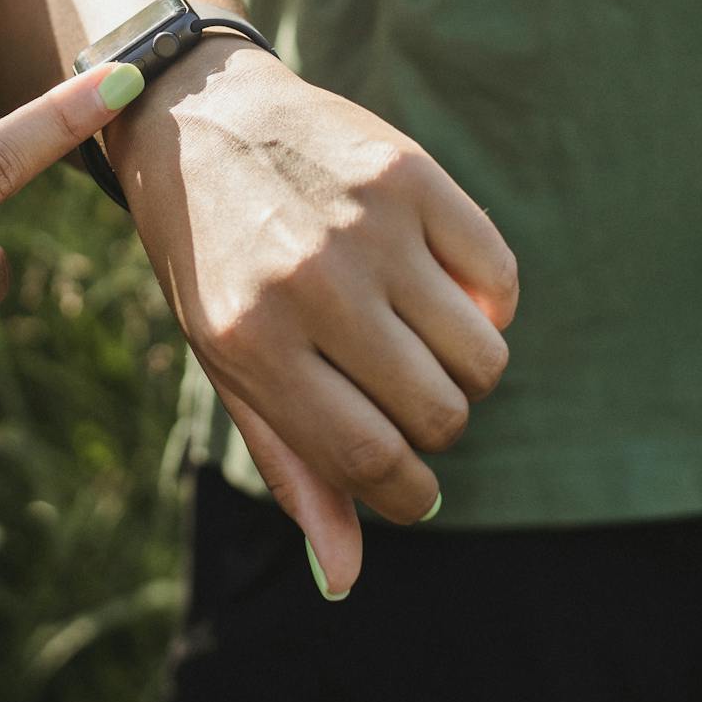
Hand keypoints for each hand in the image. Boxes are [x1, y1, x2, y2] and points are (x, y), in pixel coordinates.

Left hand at [111, 43, 519, 597]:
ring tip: (424, 342)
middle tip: (405, 396)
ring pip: (481, 353)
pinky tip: (446, 287)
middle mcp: (312, 284)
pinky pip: (499, 276)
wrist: (202, 122)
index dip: (410, 494)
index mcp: (256, 344)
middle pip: (439, 412)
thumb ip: (293, 465)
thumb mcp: (229, 364)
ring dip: (468, 368)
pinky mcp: (411, 175)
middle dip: (437, 427)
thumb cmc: (214, 263)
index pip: (374, 461)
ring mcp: (365, 226)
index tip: (414, 486)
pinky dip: (489, 300)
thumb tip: (345, 579)